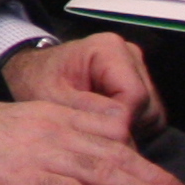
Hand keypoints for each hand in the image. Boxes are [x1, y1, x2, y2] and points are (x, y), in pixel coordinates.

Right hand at [0, 94, 184, 184]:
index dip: (146, 159)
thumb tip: (91, 157)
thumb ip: (56, 135)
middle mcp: (51, 129)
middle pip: (114, 154)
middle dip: (154, 179)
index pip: (111, 134)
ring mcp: (37, 152)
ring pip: (100, 171)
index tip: (169, 181)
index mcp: (52, 114)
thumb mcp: (20, 123)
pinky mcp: (20, 177)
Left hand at [4, 29, 165, 133]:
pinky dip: (130, 128)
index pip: (135, 96)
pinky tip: (104, 126)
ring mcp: (138, 71)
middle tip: (92, 133)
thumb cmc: (37, 83)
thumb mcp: (51, 98)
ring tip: (95, 128)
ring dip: (128, 130)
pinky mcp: (140, 87)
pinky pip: (148, 119)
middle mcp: (130, 56)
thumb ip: (86, 111)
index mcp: (109, 49)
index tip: (95, 135)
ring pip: (152, 116)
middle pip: (149, 107)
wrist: (31, 76)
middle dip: (125, 127)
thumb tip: (120, 130)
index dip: (120, 122)